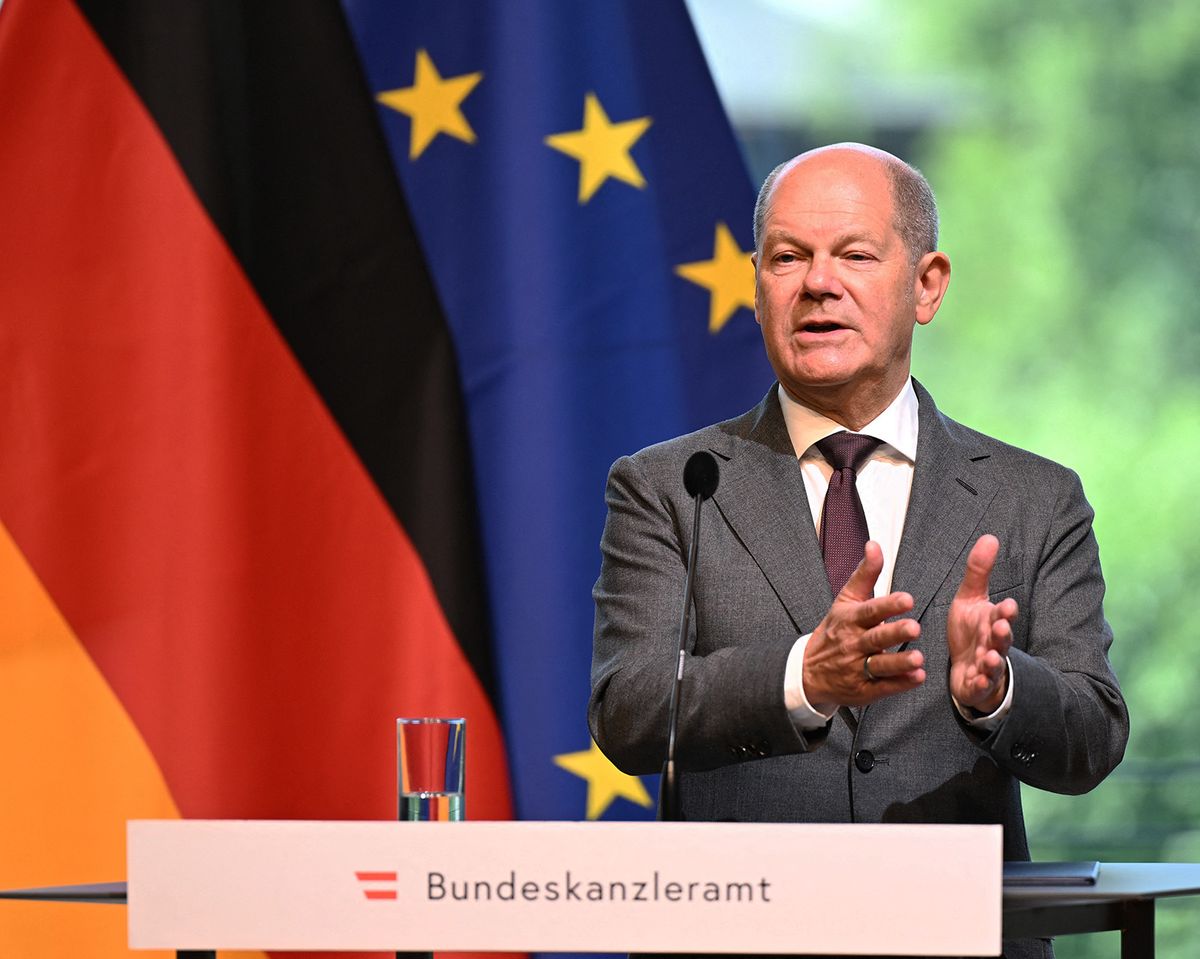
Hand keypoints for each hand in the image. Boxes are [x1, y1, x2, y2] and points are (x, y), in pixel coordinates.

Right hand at [802, 541, 924, 709]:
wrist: (808, 671)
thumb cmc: (835, 631)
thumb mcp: (845, 600)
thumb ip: (865, 574)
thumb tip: (874, 545)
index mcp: (850, 620)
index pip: (869, 611)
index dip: (888, 605)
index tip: (907, 599)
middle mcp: (854, 644)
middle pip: (876, 638)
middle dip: (894, 633)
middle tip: (914, 627)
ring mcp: (858, 668)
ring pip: (880, 666)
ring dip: (899, 662)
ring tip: (918, 659)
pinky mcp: (864, 690)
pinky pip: (883, 687)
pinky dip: (900, 684)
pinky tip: (916, 678)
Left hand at [947, 534, 1016, 711]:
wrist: (965, 666)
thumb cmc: (971, 631)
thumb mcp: (970, 599)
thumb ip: (978, 571)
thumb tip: (990, 537)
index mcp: (992, 622)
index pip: (1002, 616)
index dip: (1005, 612)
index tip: (1006, 605)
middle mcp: (994, 644)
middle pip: (1001, 640)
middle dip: (1002, 634)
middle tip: (1001, 627)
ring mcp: (987, 666)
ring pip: (993, 664)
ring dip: (993, 661)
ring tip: (990, 658)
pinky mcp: (977, 684)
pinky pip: (980, 685)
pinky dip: (979, 684)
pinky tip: (975, 681)